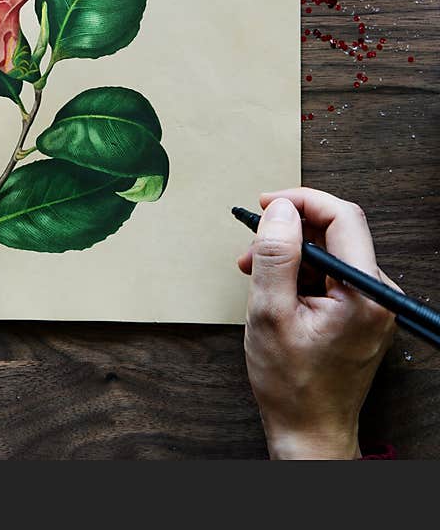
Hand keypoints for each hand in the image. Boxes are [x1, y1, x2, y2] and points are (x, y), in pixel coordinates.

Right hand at [237, 188, 396, 459]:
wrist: (308, 429)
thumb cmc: (291, 383)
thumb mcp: (269, 313)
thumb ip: (276, 256)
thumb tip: (281, 210)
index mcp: (364, 294)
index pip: (342, 217)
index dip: (301, 201)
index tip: (268, 203)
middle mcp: (377, 295)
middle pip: (335, 232)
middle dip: (288, 232)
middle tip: (251, 249)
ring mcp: (371, 304)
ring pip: (329, 252)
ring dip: (289, 254)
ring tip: (255, 274)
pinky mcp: (360, 311)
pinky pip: (329, 273)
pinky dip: (299, 273)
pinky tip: (274, 289)